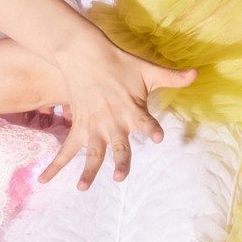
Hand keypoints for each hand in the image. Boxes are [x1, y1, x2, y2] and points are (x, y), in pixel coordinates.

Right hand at [40, 37, 195, 189]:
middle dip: (120, 161)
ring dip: (88, 170)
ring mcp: (94, 126)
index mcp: (132, 109)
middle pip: (118, 145)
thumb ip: (172, 77)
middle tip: (119, 175)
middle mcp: (113, 121)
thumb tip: (198, 74)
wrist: (85, 54)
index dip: (152, 129)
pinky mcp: (78, 126)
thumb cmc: (120, 63)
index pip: (146, 121)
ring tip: (83, 187)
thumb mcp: (148, 70)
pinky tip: (44, 180)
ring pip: (92, 153)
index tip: (157, 138)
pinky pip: (67, 149)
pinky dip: (55, 165)